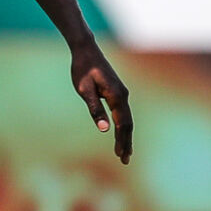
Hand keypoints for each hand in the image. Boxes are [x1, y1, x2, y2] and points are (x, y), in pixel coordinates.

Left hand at [70, 36, 132, 165]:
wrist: (86, 50)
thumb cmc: (82, 69)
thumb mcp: (84, 90)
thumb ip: (95, 109)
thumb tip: (104, 129)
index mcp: (116, 96)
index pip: (123, 124)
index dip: (122, 141)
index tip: (120, 156)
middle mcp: (123, 95)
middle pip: (128, 123)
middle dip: (126, 142)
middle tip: (124, 160)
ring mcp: (121, 93)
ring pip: (127, 118)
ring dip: (126, 136)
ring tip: (124, 152)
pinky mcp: (117, 92)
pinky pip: (123, 112)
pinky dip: (123, 126)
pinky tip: (120, 133)